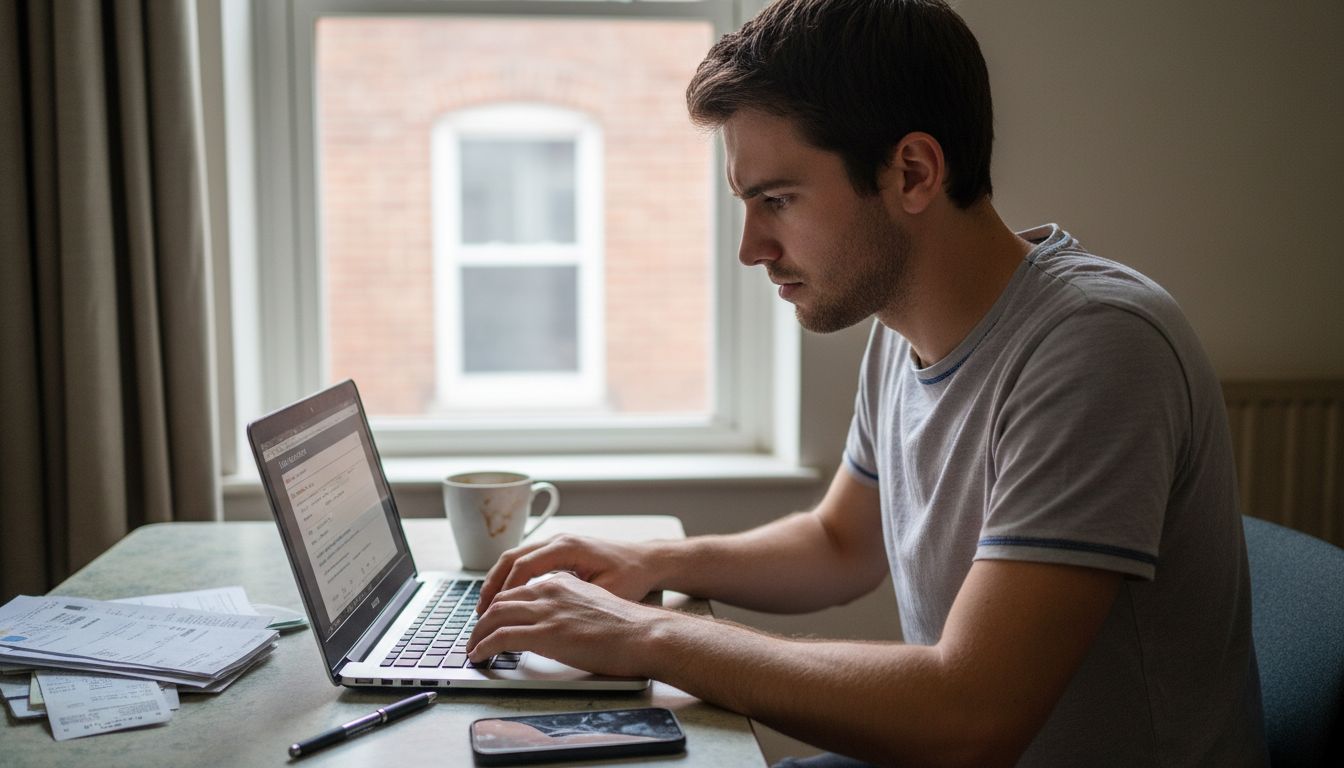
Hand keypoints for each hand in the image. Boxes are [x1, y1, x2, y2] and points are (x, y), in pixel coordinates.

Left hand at [466, 571, 673, 677]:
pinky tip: (479, 655)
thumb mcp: (593, 603)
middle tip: (474, 633)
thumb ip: (570, 606)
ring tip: (472, 647)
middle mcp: (550, 590)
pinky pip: (501, 637)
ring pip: (495, 615)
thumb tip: (558, 622)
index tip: (491, 618)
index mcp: (562, 582)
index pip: (519, 588)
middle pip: (501, 598)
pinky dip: (484, 646)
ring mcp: (546, 611)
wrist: (643, 634)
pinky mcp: (545, 633)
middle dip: (482, 617)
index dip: (500, 604)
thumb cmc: (627, 626)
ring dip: (478, 633)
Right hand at [476, 534, 664, 614]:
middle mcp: (558, 540)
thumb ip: (575, 599)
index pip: (523, 566)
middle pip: (512, 558)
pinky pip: (526, 561)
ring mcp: (556, 543)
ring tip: (485, 607)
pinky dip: (511, 578)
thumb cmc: (631, 576)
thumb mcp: (606, 591)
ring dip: (498, 581)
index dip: (505, 590)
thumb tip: (546, 615)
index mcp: (567, 547)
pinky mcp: (558, 551)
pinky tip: (504, 598)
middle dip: (492, 585)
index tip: (492, 612)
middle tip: (479, 611)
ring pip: (515, 558)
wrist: (647, 561)